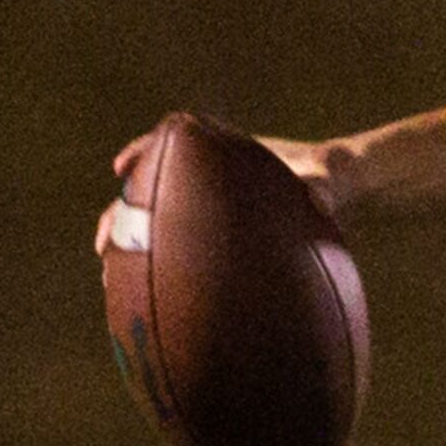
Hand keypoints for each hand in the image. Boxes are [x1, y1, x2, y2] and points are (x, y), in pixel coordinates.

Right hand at [93, 128, 345, 255]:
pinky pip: (180, 247)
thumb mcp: (330, 180)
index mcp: (226, 156)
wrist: (341, 190)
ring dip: (133, 247)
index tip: (121, 169)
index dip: (142, 153)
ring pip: (158, 223)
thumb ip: (324, 186)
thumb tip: (321, 198)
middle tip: (103, 243)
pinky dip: (163, 266)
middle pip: (150, 191)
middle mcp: (209, 178)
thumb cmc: (332, 178)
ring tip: (112, 278)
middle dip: (120, 215)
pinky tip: (152, 300)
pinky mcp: (217, 232)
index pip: (172, 145)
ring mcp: (209, 206)